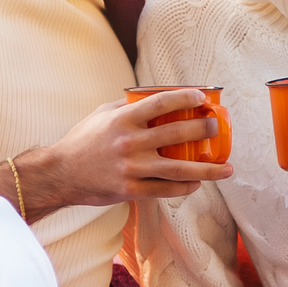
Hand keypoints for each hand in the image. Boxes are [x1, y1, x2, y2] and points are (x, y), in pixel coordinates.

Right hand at [11, 90, 232, 214]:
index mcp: (123, 119)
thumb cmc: (83, 140)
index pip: (162, 103)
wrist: (60, 173)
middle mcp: (130, 142)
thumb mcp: (102, 114)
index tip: (203, 98)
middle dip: (203, 130)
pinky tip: (198, 184)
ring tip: (226, 168)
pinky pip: (165, 190)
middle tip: (217, 128)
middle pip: (177, 134)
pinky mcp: (130, 190)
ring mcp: (131, 168)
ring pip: (178, 170)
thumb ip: (128, 105)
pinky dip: (185, 188)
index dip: (185, 98)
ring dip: (207, 169)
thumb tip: (157, 96)